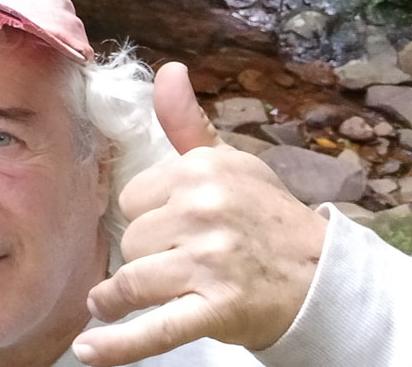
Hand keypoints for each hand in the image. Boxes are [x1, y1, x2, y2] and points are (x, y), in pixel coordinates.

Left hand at [71, 62, 327, 365]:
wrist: (321, 278)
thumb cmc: (265, 218)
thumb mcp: (230, 163)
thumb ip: (187, 122)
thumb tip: (166, 71)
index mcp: (202, 171)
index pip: (132, 199)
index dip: (147, 218)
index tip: (173, 227)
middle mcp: (205, 210)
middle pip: (131, 239)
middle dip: (146, 256)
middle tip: (182, 262)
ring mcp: (210, 261)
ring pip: (133, 278)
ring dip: (124, 295)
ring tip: (117, 302)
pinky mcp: (215, 308)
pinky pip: (155, 327)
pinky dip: (118, 343)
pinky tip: (90, 348)